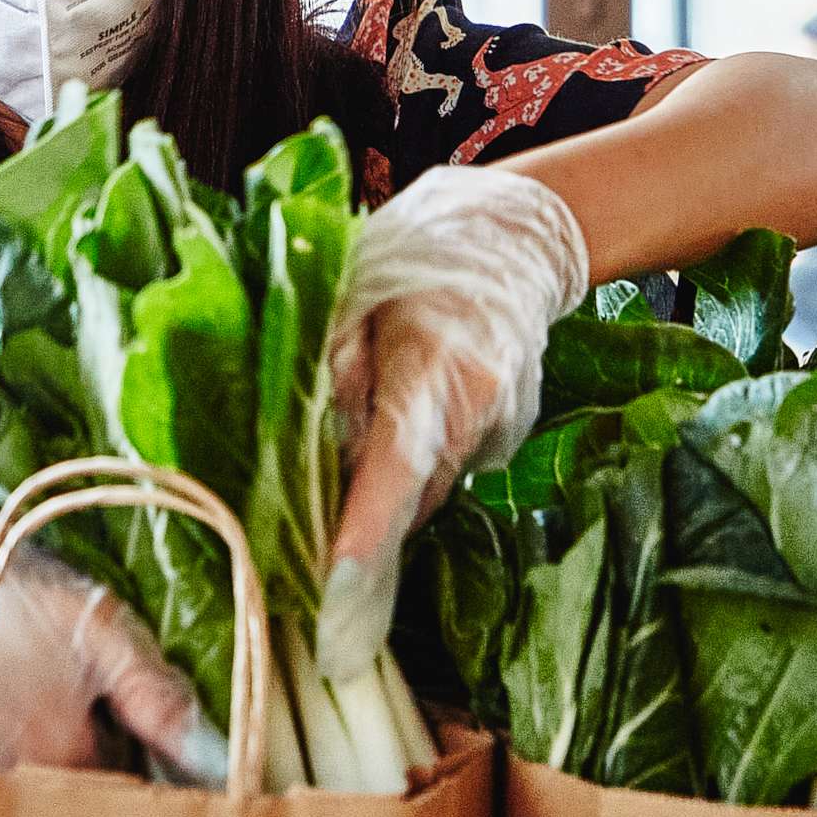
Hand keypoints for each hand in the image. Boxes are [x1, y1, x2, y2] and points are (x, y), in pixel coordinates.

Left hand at [314, 164, 588, 677]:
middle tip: (302, 553)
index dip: (367, 525)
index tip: (336, 578)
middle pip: (412, 492)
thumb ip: (332, 366)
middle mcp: (480, 405)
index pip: (398, 461)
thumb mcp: (353, 292)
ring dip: (383, 491)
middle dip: (360, 527)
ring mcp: (502, 424)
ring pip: (427, 485)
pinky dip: (410, 464)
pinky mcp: (506, 434)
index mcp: (437, 364)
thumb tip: (310, 445)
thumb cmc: (414, 255)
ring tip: (345, 461)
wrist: (514, 237)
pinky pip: (445, 465)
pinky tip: (394, 421)